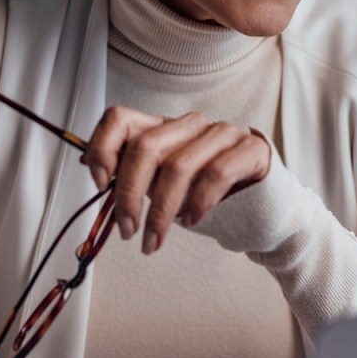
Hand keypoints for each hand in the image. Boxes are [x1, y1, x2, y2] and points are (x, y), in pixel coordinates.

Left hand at [81, 106, 271, 253]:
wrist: (262, 210)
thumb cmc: (211, 198)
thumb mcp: (163, 187)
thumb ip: (134, 176)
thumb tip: (93, 170)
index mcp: (165, 129)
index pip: (120, 119)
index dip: (102, 147)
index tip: (99, 182)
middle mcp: (192, 125)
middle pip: (146, 146)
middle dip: (129, 194)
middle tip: (127, 229)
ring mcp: (223, 133)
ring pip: (179, 165)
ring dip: (161, 211)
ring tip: (156, 238)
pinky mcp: (251, 150)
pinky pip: (216, 174)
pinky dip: (197, 203)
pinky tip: (192, 220)